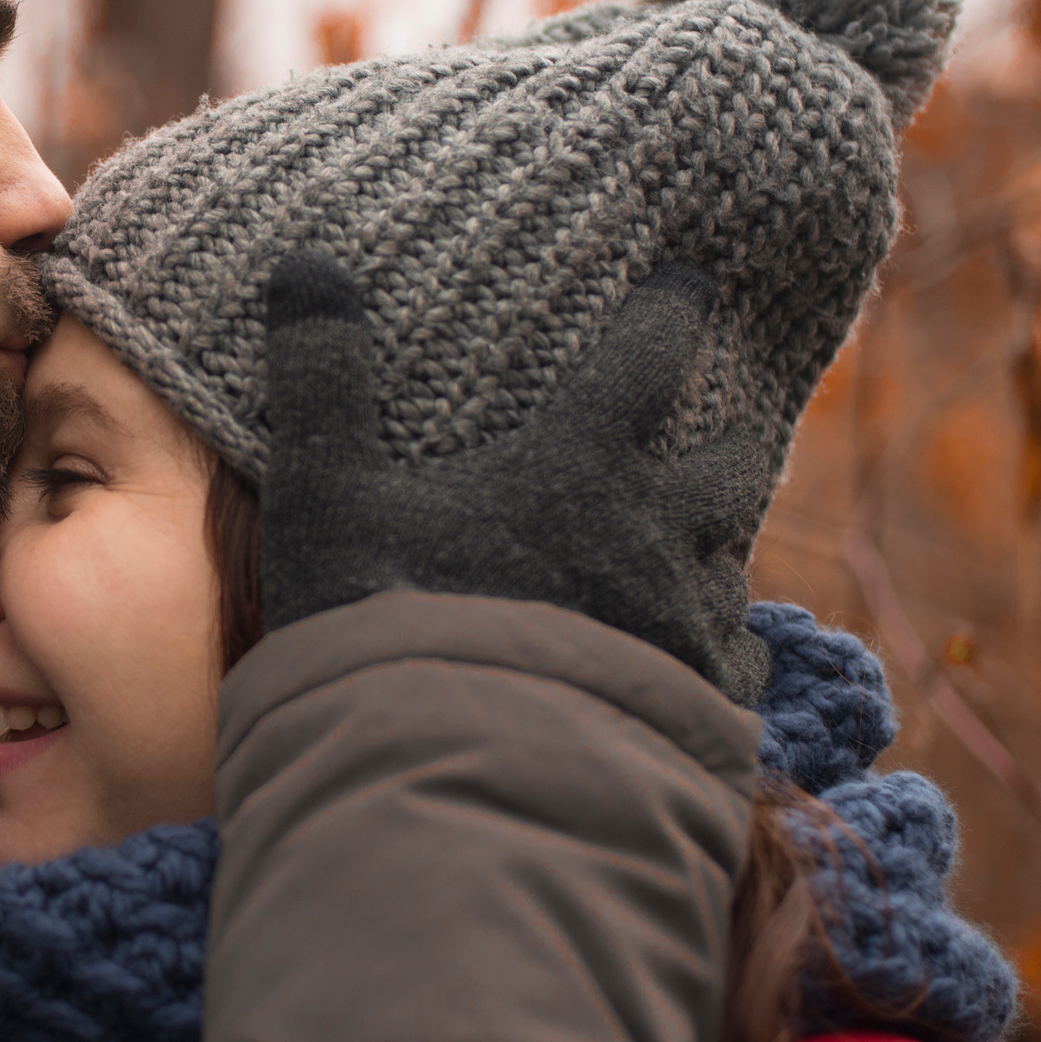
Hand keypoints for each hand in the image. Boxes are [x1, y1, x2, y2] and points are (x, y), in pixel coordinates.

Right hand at [259, 250, 769, 699]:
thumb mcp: (327, 496)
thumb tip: (304, 263)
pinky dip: (721, 653)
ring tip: (693, 556)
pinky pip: (735, 667)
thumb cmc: (385, 624)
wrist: (457, 778)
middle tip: (727, 429)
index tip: (692, 283)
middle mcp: (652, 536)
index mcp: (578, 466)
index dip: (671, 311)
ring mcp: (685, 628)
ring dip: (711, 555)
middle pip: (725, 469)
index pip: (645, 358)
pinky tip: (700, 663)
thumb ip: (320, 382)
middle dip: (728, 442)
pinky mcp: (699, 710)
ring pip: (728, 573)